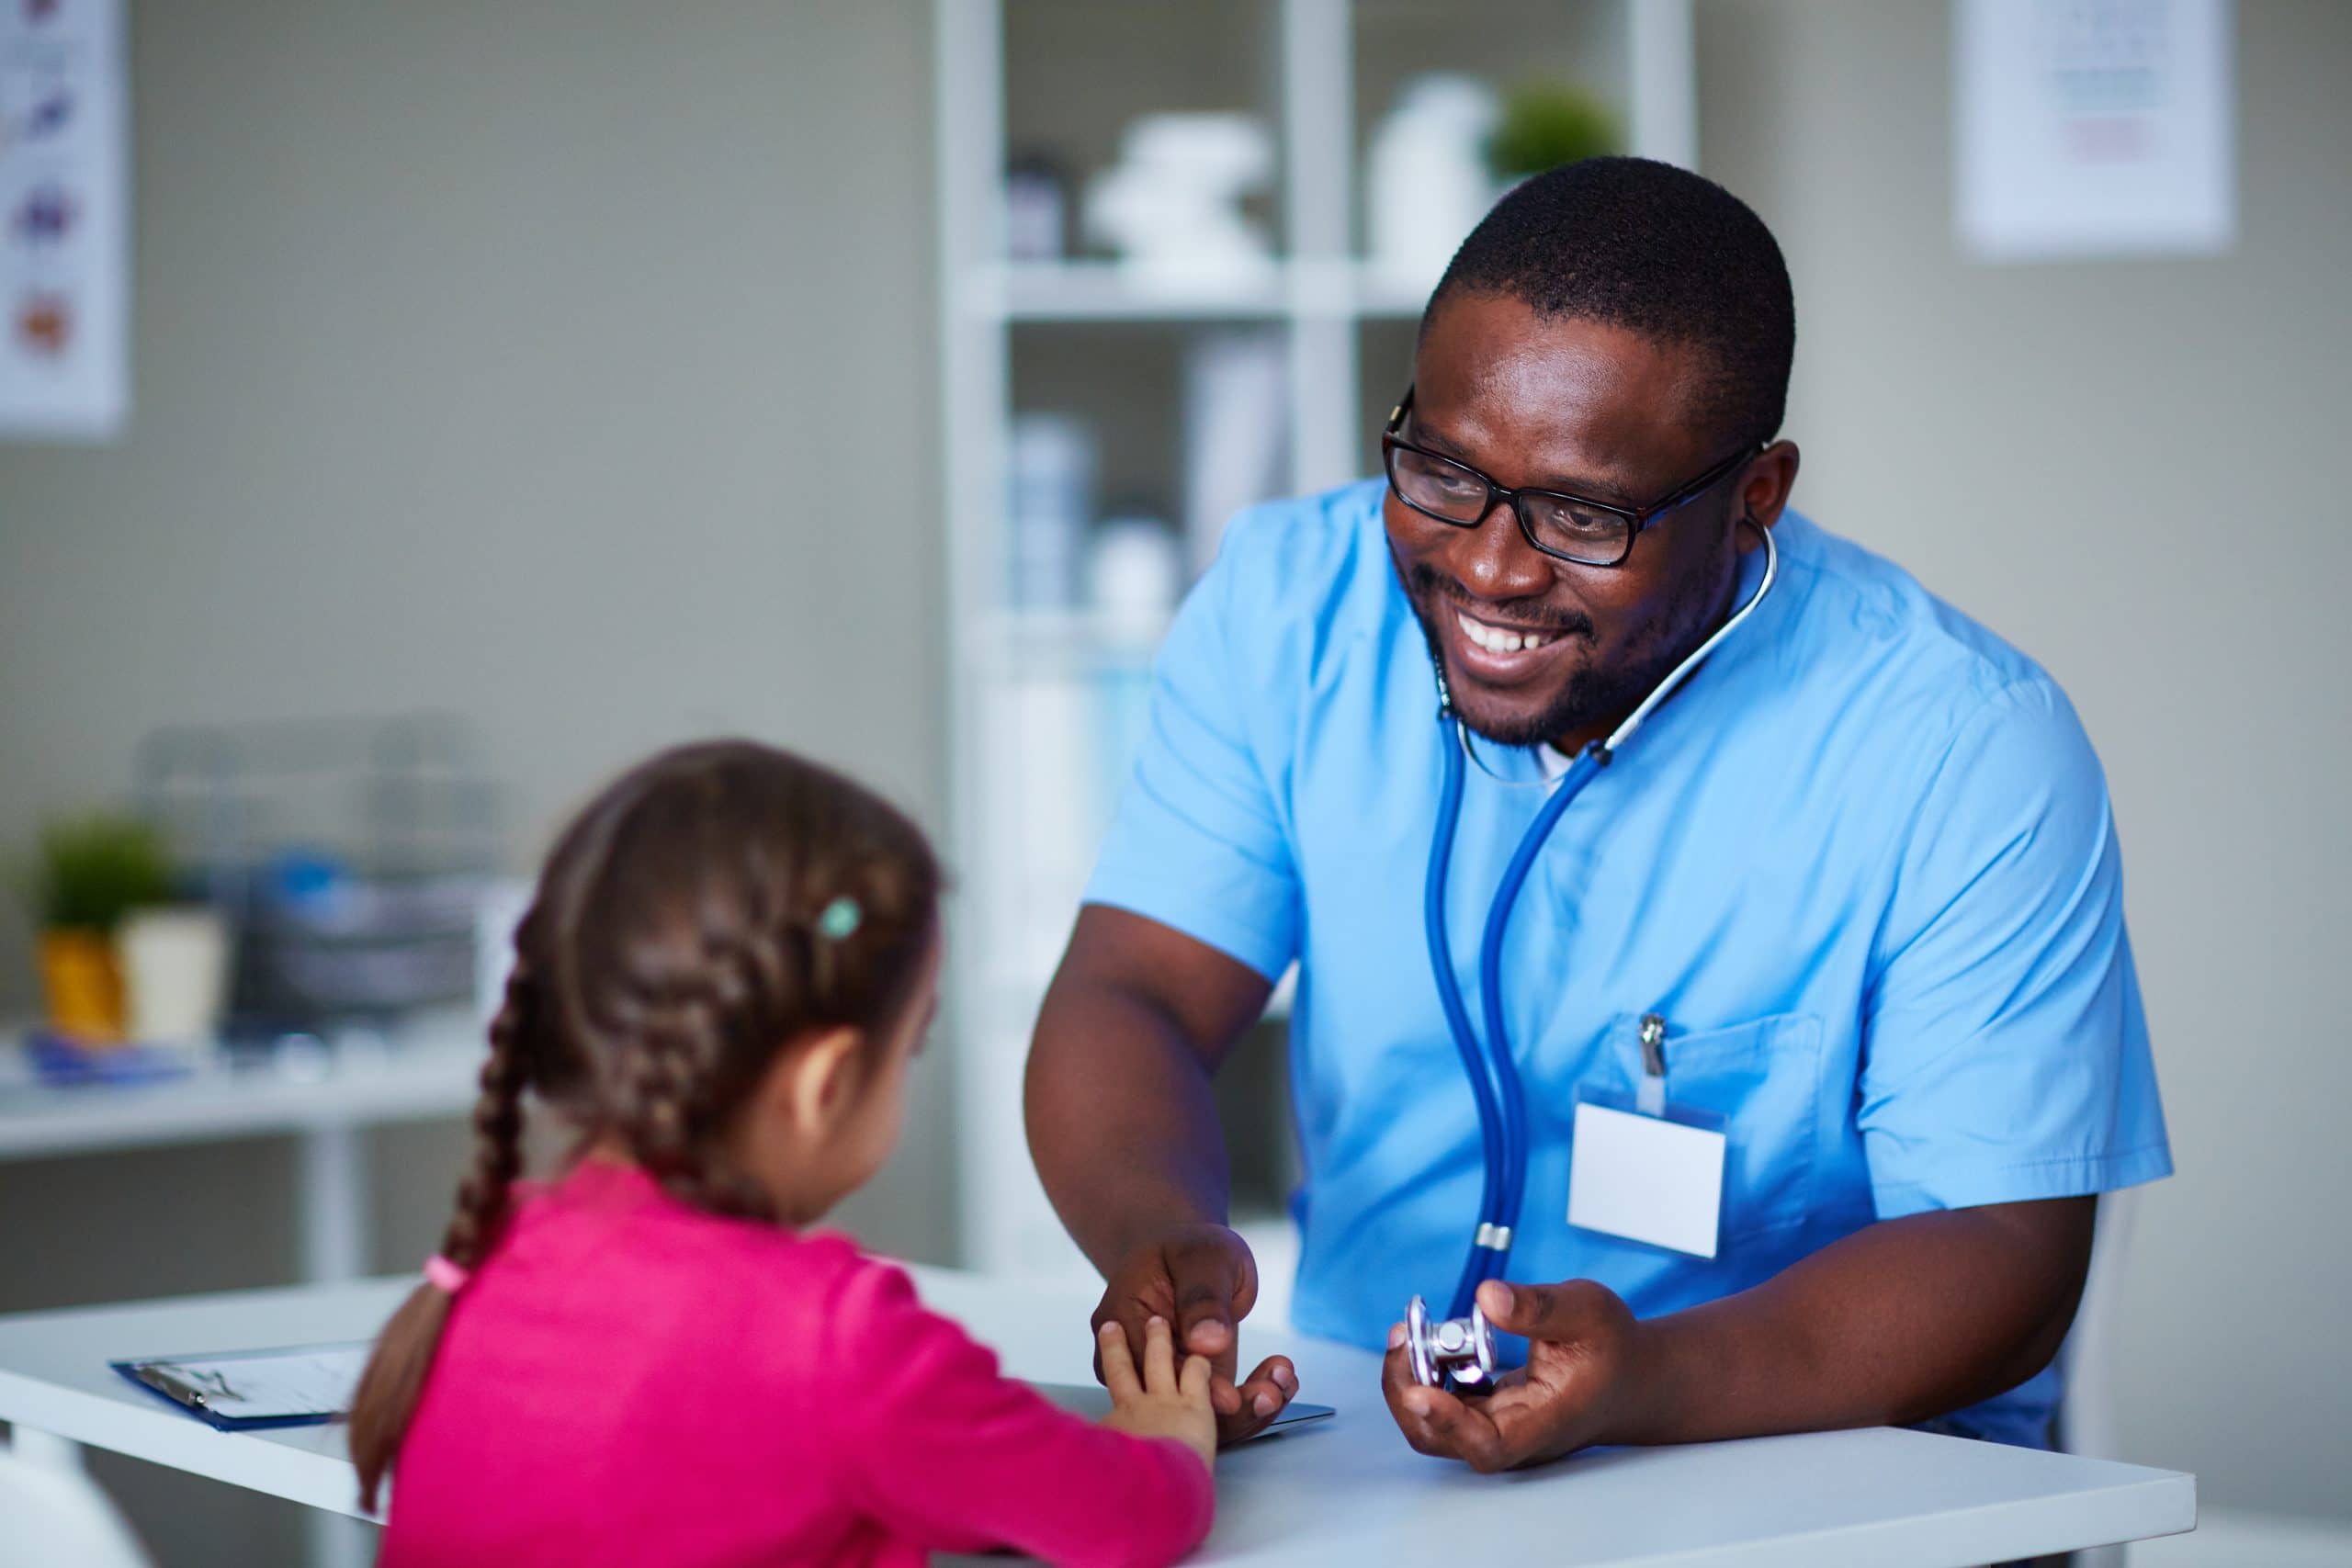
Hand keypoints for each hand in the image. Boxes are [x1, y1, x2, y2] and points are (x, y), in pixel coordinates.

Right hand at [1091, 1222, 1298, 1444]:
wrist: (1192, 1256)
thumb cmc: (1191, 1249)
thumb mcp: (1202, 1258)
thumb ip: (1204, 1297)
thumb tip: (1207, 1341)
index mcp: (1120, 1321)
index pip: (1152, 1369)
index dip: (1194, 1388)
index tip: (1235, 1397)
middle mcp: (1132, 1358)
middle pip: (1172, 1406)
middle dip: (1229, 1409)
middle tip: (1273, 1393)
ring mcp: (1160, 1376)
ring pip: (1197, 1415)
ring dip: (1246, 1409)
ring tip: (1283, 1381)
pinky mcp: (1188, 1386)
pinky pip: (1215, 1408)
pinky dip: (1251, 1398)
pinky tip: (1279, 1379)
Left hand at [1381, 1279, 1643, 1471]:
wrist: (1632, 1377)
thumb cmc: (1614, 1348)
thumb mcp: (1586, 1310)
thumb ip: (1538, 1306)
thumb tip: (1487, 1296)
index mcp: (1542, 1421)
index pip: (1488, 1444)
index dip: (1448, 1423)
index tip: (1421, 1389)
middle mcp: (1513, 1435)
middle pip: (1441, 1437)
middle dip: (1408, 1388)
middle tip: (1404, 1336)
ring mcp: (1496, 1428)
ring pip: (1432, 1423)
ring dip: (1411, 1378)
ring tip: (1410, 1331)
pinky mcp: (1485, 1414)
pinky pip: (1440, 1403)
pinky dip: (1425, 1371)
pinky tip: (1427, 1337)